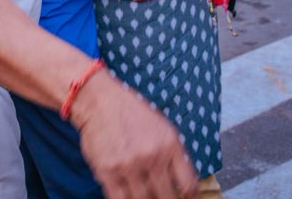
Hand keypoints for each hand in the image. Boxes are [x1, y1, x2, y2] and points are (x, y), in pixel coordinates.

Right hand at [73, 71, 198, 197]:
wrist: (101, 101)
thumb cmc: (132, 114)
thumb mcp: (163, 128)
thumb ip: (175, 155)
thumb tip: (183, 184)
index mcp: (170, 145)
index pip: (189, 184)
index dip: (191, 198)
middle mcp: (152, 156)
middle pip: (167, 198)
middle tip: (163, 198)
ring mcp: (130, 166)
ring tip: (146, 196)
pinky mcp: (108, 172)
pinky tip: (129, 197)